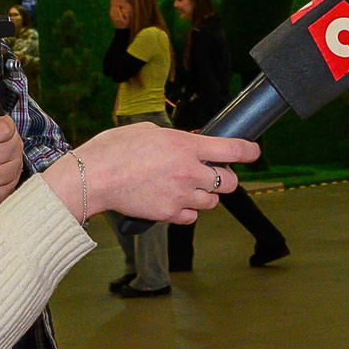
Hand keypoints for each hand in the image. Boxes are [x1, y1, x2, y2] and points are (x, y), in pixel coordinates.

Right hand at [43, 123, 260, 225]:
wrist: (95, 178)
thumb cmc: (115, 149)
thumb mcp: (149, 131)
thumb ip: (175, 139)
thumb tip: (188, 144)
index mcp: (186, 146)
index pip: (232, 150)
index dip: (249, 151)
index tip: (253, 151)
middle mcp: (189, 171)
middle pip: (228, 182)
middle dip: (224, 178)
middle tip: (211, 174)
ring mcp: (180, 195)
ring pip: (211, 202)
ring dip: (204, 195)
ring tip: (186, 187)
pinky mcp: (169, 214)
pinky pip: (192, 217)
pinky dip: (187, 211)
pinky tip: (174, 201)